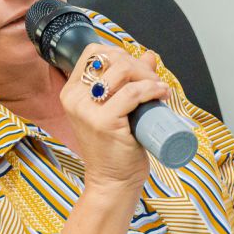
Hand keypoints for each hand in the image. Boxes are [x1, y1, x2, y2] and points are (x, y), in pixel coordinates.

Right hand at [60, 44, 169, 192]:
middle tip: (154, 83)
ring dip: (147, 76)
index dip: (120, 53)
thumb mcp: (119, 108)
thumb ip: (130, 81)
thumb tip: (149, 55)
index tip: (138, 70)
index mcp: (72, 91)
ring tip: (158, 90)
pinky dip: (151, 89)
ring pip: (122, 70)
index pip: (94, 51)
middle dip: (139, 66)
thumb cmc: (115, 148)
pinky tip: (161, 95)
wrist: (112, 182)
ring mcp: (87, 110)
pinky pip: (132, 93)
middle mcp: (74, 98)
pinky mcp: (103, 122)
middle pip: (111, 58)